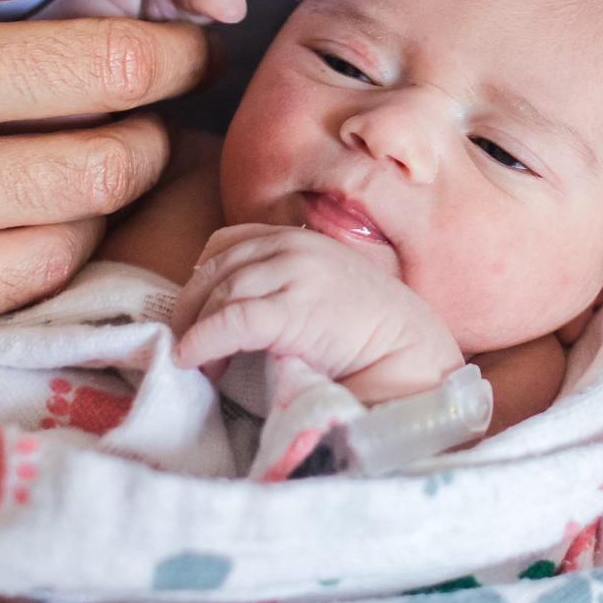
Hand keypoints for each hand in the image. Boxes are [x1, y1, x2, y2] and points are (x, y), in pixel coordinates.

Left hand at [171, 225, 462, 403]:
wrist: (416, 354)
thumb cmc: (371, 336)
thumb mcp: (322, 293)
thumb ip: (283, 288)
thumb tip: (227, 313)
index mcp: (300, 239)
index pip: (227, 244)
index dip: (202, 279)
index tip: (197, 314)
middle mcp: (294, 247)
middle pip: (215, 267)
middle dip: (191, 307)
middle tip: (187, 344)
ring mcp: (296, 274)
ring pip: (218, 292)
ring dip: (196, 328)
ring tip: (199, 363)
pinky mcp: (296, 311)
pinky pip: (231, 321)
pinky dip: (203, 341)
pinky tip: (193, 360)